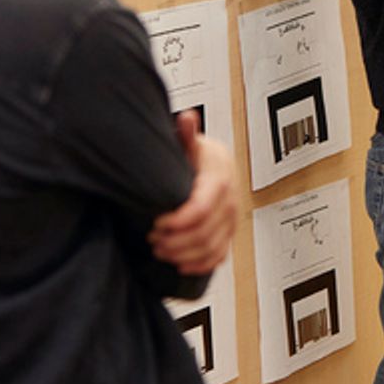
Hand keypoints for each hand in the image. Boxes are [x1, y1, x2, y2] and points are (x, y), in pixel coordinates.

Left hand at [149, 110, 237, 274]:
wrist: (217, 164)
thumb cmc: (200, 156)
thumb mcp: (190, 143)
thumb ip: (186, 134)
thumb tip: (187, 118)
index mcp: (219, 181)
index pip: (200, 211)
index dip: (176, 223)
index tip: (155, 223)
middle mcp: (229, 202)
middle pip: (203, 234)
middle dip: (174, 241)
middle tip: (152, 238)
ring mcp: (231, 219)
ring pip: (211, 248)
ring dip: (183, 254)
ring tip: (161, 249)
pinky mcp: (228, 232)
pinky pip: (219, 255)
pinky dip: (201, 264)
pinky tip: (181, 264)